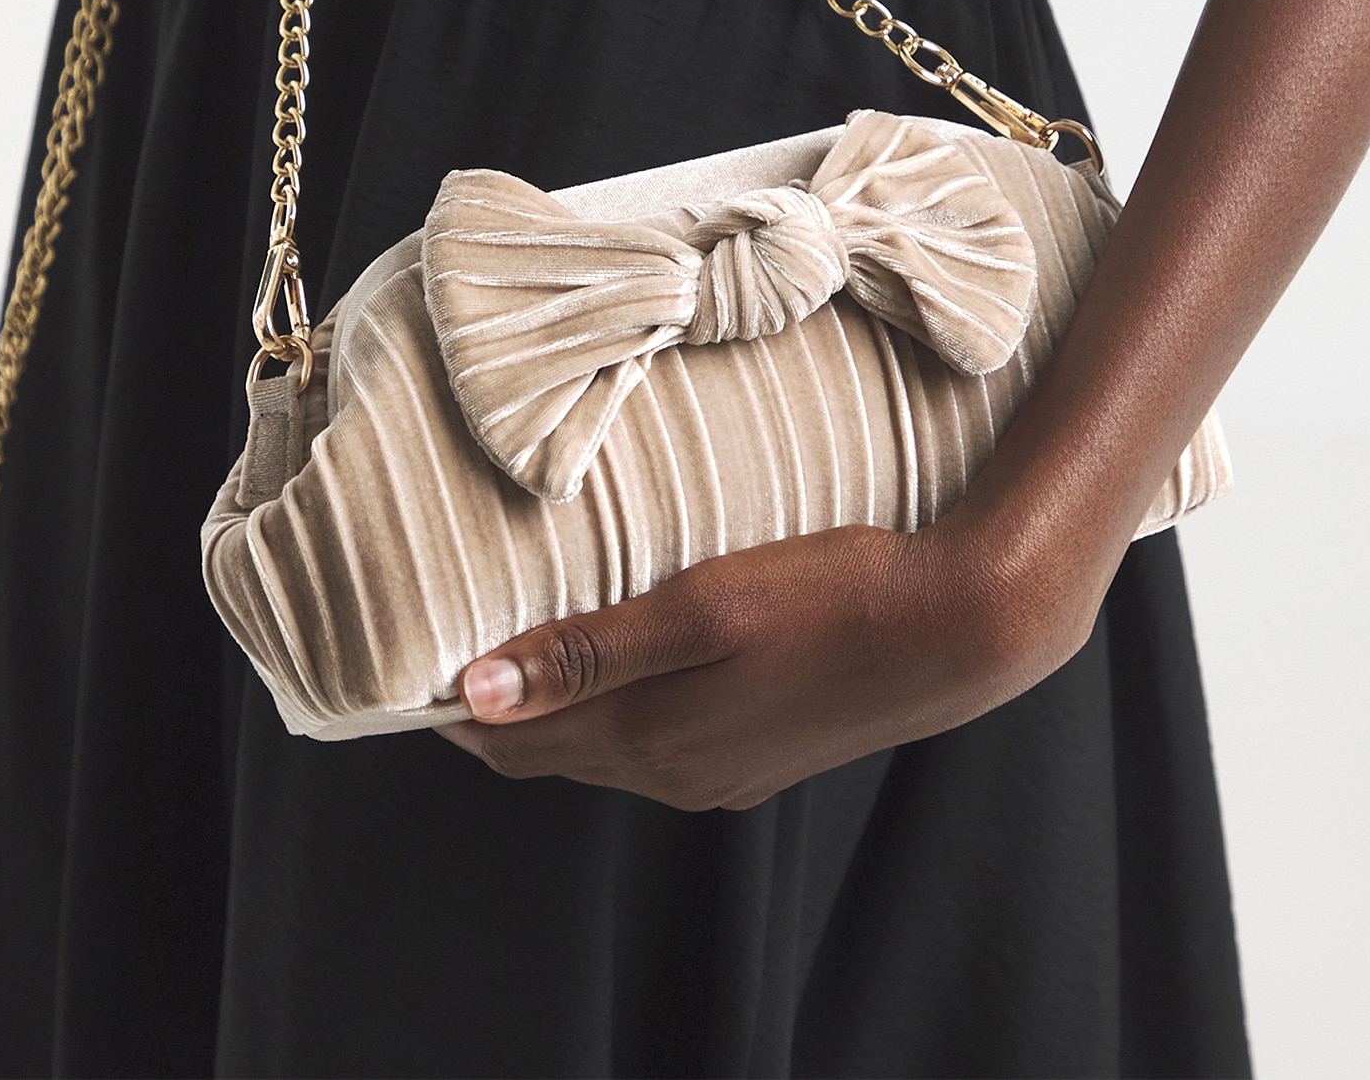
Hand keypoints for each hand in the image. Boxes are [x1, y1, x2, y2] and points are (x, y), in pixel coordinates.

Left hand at [440, 518, 1093, 809]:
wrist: (961, 626)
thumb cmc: (834, 595)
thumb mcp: (704, 607)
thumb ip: (592, 649)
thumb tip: (479, 691)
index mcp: (653, 738)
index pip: (512, 740)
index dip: (453, 706)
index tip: (408, 657)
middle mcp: (677, 773)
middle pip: (551, 750)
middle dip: (492, 711)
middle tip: (448, 645)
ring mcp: (723, 772)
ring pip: (604, 747)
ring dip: (555, 708)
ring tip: (522, 641)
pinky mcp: (760, 754)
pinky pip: (658, 742)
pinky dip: (614, 708)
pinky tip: (622, 661)